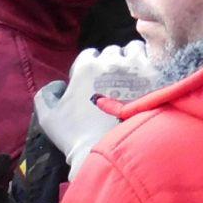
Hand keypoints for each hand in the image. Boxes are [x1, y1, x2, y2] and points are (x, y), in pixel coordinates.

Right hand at [33, 41, 147, 175]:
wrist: (108, 152)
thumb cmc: (76, 136)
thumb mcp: (49, 118)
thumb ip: (46, 95)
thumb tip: (58, 85)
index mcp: (87, 67)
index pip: (89, 55)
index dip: (89, 68)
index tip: (93, 83)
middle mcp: (112, 62)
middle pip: (112, 52)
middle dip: (111, 64)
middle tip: (113, 83)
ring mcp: (136, 68)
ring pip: (134, 50)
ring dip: (132, 60)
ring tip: (133, 78)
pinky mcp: (156, 76)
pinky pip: (154, 59)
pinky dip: (150, 66)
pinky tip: (148, 81)